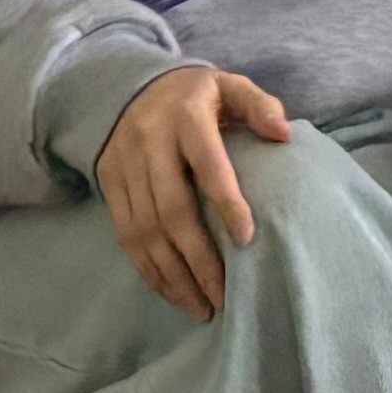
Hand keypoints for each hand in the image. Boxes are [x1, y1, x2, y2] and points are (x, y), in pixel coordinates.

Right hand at [97, 61, 294, 317]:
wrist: (131, 85)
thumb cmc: (196, 97)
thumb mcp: (229, 86)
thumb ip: (259, 105)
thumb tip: (283, 134)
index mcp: (187, 116)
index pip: (208, 165)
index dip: (226, 202)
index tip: (246, 239)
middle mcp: (150, 142)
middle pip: (171, 210)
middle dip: (198, 259)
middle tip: (223, 296)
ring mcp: (124, 164)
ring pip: (145, 230)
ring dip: (173, 275)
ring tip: (200, 307)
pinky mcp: (108, 182)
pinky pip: (126, 234)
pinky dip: (148, 268)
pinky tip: (171, 292)